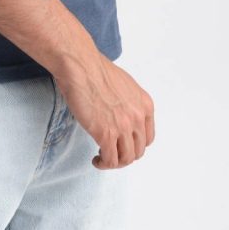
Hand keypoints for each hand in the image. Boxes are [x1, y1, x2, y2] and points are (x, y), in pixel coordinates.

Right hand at [54, 53, 154, 168]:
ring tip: (102, 157)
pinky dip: (103, 164)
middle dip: (125, 155)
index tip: (124, 144)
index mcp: (145, 104)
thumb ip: (129, 103)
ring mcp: (123, 127)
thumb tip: (122, 115)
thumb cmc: (96, 69)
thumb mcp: (125, 85)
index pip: (148, 137)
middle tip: (112, 152)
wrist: (81, 65)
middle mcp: (137, 117)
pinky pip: (110, 160)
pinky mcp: (105, 134)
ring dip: (114, 162)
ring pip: (126, 159)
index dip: (135, 145)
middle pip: (138, 150)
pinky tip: (96, 160)